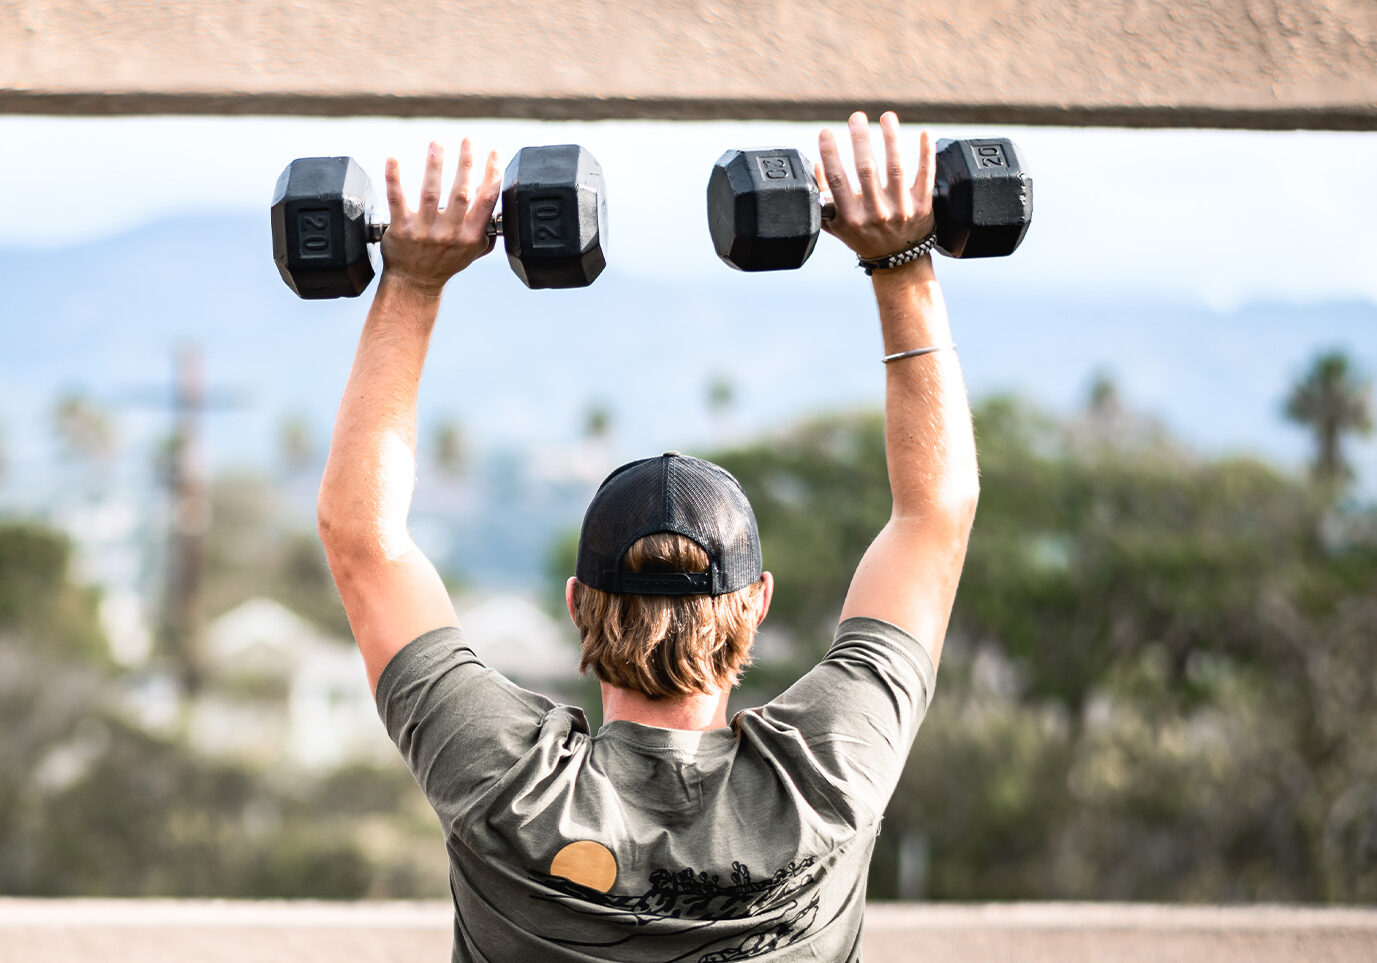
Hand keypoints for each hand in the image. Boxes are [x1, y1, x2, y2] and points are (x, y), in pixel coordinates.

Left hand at [380, 139, 501, 296]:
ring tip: (437, 143)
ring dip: (435, 166)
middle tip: (468, 140)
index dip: (493, 174)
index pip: (486, 200)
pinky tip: (393, 159)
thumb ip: (484, 228)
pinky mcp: (401, 230)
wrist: (415, 282)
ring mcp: (424, 232)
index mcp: (470, 236)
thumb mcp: (472, 251)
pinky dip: (394, 178)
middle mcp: (449, 234)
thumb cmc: (444, 262)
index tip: (494, 153)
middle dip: (466, 164)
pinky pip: (397, 200)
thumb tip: (498, 203)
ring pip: (431, 194)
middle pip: (461, 193)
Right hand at [816, 111, 935, 260]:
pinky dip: (926, 153)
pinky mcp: (922, 205)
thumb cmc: (863, 238)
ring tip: (886, 117)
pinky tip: (924, 133)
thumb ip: (823, 198)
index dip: (830, 154)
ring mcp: (900, 209)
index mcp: (851, 217)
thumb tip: (816, 164)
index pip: (837, 180)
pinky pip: (925, 175)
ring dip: (891, 138)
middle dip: (860, 139)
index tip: (825, 132)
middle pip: (866, 169)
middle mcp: (875, 213)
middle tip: (856, 117)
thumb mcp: (837, 226)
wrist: (898, 262)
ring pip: (895, 167)